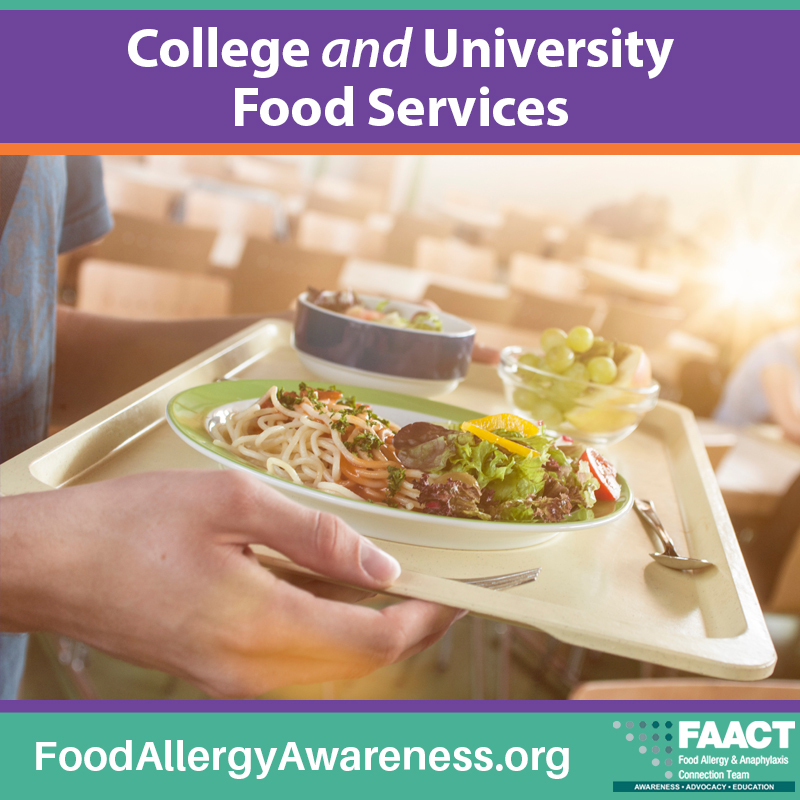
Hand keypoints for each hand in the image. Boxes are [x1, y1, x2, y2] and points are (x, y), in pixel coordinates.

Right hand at [0, 471, 461, 697]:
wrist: (49, 568)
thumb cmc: (129, 525)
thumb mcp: (231, 505)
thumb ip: (314, 536)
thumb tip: (381, 567)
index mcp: (262, 626)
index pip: (374, 642)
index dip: (424, 618)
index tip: (452, 592)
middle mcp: (252, 671)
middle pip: (358, 665)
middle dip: (406, 628)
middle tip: (431, 587)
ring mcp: (232, 679)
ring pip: (329, 670)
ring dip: (370, 633)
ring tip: (391, 587)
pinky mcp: (215, 673)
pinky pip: (294, 665)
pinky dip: (329, 636)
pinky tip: (331, 596)